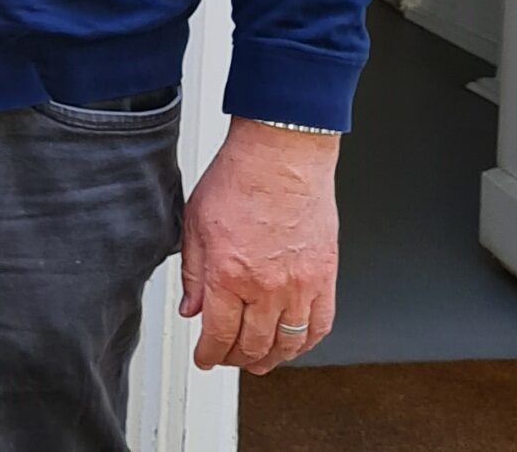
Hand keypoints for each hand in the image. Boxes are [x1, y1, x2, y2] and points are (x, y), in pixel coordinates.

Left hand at [181, 118, 340, 371]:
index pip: (218, 334)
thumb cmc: (239, 179)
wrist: (282, 155)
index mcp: (228, 273)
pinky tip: (294, 344)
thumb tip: (191, 310)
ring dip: (271, 359)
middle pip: (253, 345)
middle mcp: (267, 286)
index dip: (209, 354)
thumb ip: (193, 273)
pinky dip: (305, 342)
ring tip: (258, 360)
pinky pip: (320, 325)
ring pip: (288, 343)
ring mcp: (300, 284)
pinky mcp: (325, 276)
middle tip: (227, 358)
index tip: (204, 359)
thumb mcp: (195, 224)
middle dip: (236, 359)